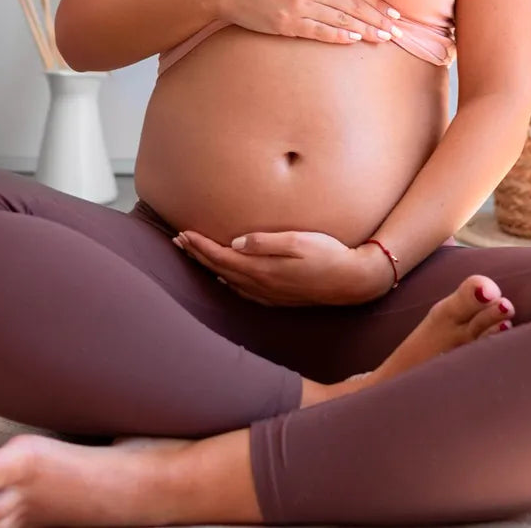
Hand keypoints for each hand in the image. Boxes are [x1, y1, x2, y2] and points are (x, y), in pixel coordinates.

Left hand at [172, 227, 390, 305]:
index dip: (200, 245)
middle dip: (197, 255)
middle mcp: (261, 285)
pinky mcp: (277, 298)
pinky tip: (225, 277)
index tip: (183, 233)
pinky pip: (243, 291)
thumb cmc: (329, 254)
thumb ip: (265, 241)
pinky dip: (227, 280)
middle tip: (178, 241)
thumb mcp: (298, 240)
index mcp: (262, 269)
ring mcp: (269, 294)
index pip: (221, 257)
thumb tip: (235, 242)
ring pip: (229, 280)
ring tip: (195, 254)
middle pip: (220, 269)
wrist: (352, 281)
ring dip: (210, 267)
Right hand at [217, 0, 402, 45]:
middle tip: (396, 31)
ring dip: (364, 30)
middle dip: (377, 19)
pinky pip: (319, 32)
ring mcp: (299, 7)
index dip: (376, 2)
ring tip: (382, 38)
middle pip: (352, 6)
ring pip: (340, 21)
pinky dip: (338, 36)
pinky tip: (354, 40)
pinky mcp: (287, 25)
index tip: (393, 12)